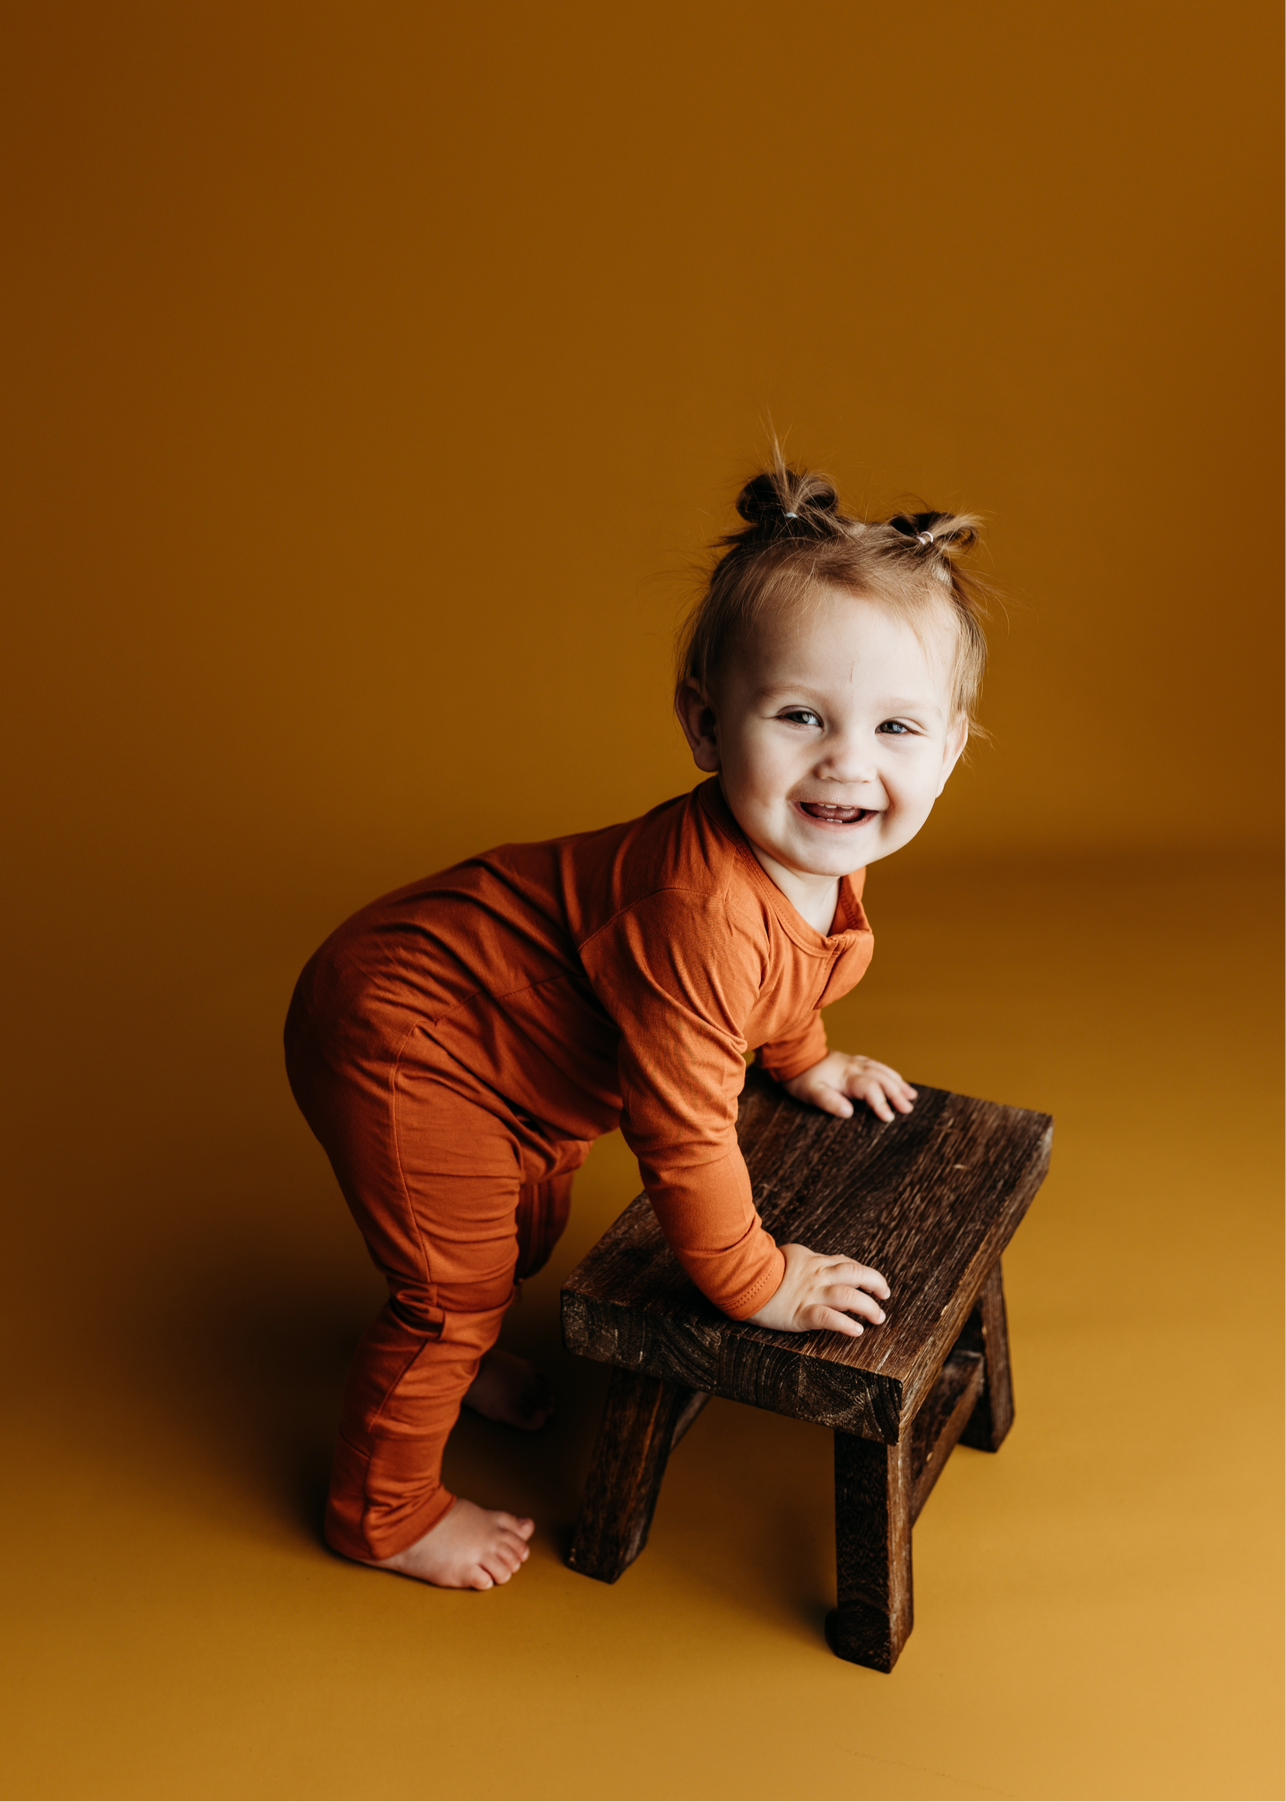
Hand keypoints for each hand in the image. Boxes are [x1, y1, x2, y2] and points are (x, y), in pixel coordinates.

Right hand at [748, 1242, 890, 1337]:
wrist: (741, 1278)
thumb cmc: (760, 1268)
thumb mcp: (788, 1256)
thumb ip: (806, 1261)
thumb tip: (817, 1262)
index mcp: (815, 1262)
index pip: (848, 1264)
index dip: (866, 1274)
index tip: (875, 1283)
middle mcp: (818, 1276)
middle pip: (857, 1275)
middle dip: (876, 1285)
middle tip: (885, 1297)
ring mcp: (811, 1294)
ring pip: (849, 1296)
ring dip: (868, 1307)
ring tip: (878, 1317)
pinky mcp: (800, 1313)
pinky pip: (828, 1318)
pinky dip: (845, 1324)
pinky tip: (856, 1330)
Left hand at [782, 1051, 916, 1123]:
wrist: (796, 1056)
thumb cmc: (802, 1078)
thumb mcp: (810, 1093)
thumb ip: (828, 1101)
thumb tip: (848, 1112)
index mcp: (846, 1075)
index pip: (870, 1088)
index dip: (881, 1102)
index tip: (889, 1117)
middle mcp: (855, 1066)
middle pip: (882, 1078)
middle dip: (897, 1094)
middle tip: (908, 1110)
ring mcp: (856, 1062)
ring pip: (883, 1070)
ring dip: (898, 1083)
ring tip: (911, 1096)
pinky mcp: (855, 1062)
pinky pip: (878, 1066)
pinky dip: (891, 1074)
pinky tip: (898, 1081)